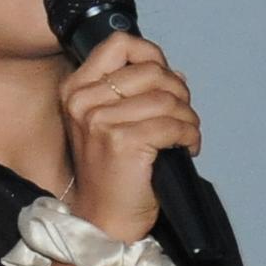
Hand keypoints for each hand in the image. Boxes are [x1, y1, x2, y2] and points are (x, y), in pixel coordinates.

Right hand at [58, 33, 198, 240]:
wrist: (103, 220)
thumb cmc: (110, 174)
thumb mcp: (108, 123)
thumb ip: (135, 93)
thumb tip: (176, 74)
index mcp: (75, 90)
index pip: (119, 44)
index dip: (152, 55)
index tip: (165, 79)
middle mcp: (82, 101)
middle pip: (150, 70)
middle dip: (178, 91)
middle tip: (182, 114)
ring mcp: (100, 120)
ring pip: (166, 97)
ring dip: (188, 116)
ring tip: (186, 134)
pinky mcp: (123, 141)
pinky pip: (173, 124)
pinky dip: (190, 134)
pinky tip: (187, 147)